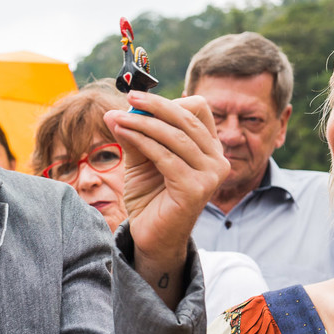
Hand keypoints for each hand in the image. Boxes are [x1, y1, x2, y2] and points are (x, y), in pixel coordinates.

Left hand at [104, 92, 227, 296]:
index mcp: (209, 146)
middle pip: (187, 118)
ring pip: (175, 136)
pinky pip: (166, 157)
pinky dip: (142, 142)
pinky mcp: (196, 189)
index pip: (197, 109)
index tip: (138, 98)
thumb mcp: (140, 158)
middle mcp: (217, 159)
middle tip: (129, 98)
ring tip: (117, 118)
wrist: (150, 235)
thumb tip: (116, 112)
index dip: (168, 101)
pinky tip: (123, 133)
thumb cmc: (149, 195)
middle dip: (154, 106)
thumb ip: (134, 135)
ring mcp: (211, 175)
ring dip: (142, 123)